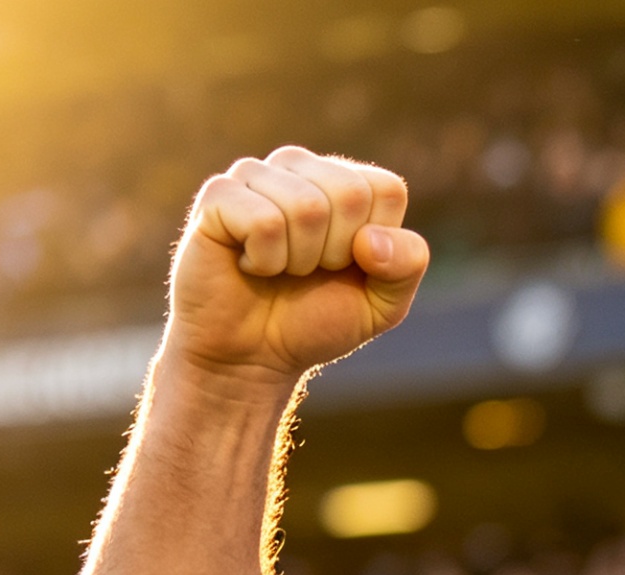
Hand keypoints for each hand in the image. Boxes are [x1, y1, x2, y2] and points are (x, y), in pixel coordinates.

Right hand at [166, 146, 431, 386]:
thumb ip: (406, 265)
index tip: (346, 266)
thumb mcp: (382, 304)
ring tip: (279, 268)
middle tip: (308, 271)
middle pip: (349, 193)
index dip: (374, 245)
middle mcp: (300, 167)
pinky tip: (250, 264)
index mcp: (345, 181)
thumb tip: (370, 237)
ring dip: (298, 259)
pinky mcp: (218, 195)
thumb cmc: (315, 321)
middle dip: (336, 253)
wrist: (250, 356)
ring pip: (307, 206)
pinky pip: (263, 221)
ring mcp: (256, 174)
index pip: (386, 190)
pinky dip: (265, 260)